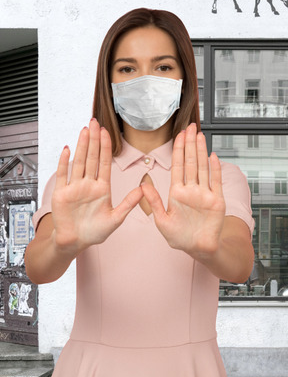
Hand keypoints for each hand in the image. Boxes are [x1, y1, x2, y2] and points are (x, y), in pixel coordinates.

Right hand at [52, 118, 142, 254]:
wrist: (75, 242)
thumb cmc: (95, 232)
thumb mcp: (116, 219)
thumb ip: (129, 203)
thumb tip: (144, 189)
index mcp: (102, 188)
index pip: (105, 163)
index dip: (106, 147)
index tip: (107, 133)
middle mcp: (88, 184)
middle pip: (92, 158)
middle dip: (94, 140)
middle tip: (95, 123)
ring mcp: (74, 187)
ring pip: (79, 162)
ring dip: (81, 146)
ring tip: (84, 130)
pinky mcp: (61, 193)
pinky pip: (63, 175)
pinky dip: (64, 162)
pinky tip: (67, 149)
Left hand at [141, 123, 225, 259]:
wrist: (198, 249)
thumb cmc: (179, 237)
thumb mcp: (161, 220)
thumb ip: (153, 201)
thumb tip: (142, 184)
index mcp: (176, 192)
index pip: (177, 166)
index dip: (178, 150)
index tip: (178, 135)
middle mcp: (191, 190)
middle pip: (190, 162)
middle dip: (190, 144)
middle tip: (190, 127)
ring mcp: (204, 194)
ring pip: (202, 168)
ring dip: (201, 152)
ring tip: (200, 136)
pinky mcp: (217, 201)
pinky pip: (216, 182)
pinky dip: (215, 170)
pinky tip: (213, 156)